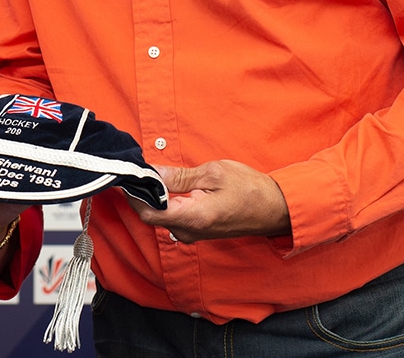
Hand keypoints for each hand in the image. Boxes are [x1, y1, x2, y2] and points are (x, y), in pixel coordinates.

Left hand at [130, 160, 290, 242]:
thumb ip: (179, 176)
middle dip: (142, 192)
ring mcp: (193, 234)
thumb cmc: (249, 189)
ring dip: (154, 196)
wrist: (275, 209)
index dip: (133, 194)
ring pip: (161, 216)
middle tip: (139, 168)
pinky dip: (165, 202)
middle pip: (151, 214)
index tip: (128, 175)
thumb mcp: (213, 173)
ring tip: (153, 173)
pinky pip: (172, 217)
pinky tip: (167, 185)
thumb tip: (152, 172)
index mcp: (192, 217)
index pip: (148, 212)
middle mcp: (189, 232)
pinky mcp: (197, 231)